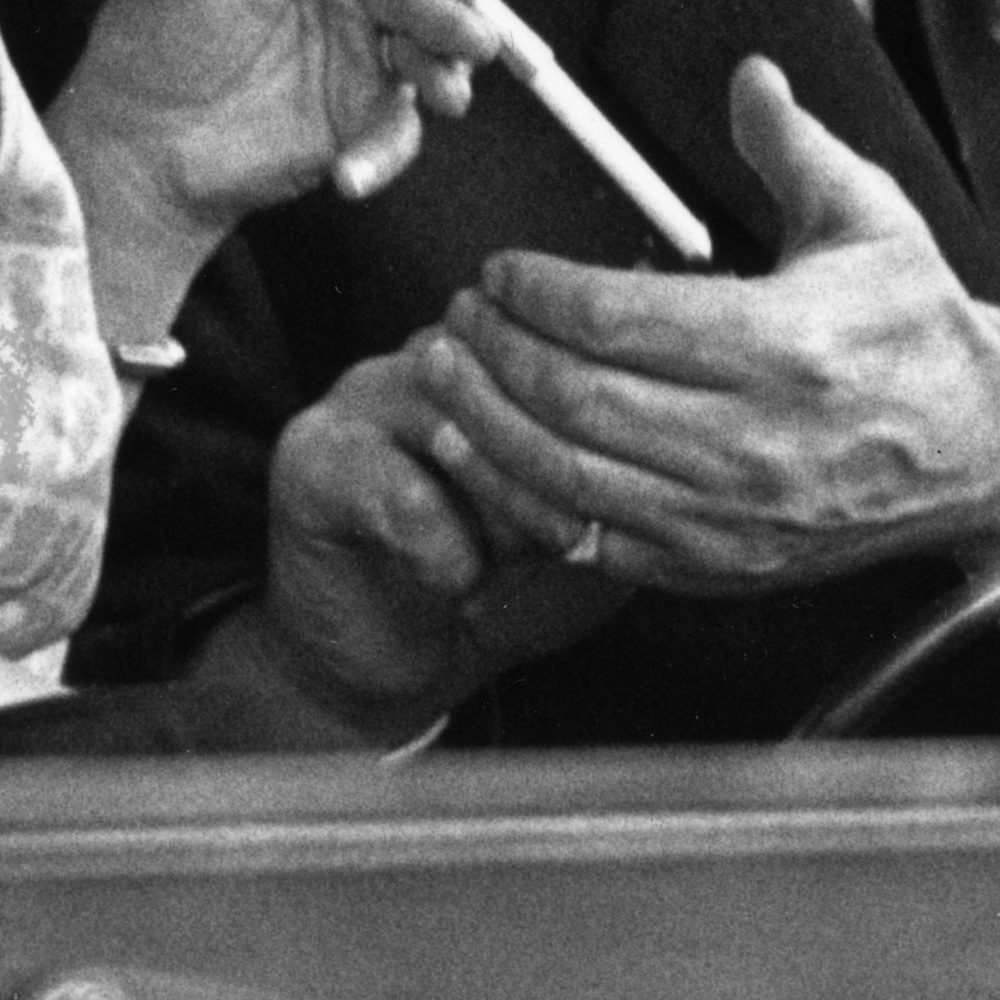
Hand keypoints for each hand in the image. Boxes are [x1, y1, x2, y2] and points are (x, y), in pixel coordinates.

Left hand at [52, 0, 517, 234]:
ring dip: (447, 71)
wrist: (135, 144)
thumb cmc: (154, 37)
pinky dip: (385, 152)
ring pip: (434, 54)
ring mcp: (363, 54)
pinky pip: (396, 132)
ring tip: (442, 92)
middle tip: (470, 36)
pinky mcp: (360, 119)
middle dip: (459, 9)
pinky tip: (350, 172)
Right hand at [255, 337, 627, 731]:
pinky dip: (443, 553)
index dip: (610, 446)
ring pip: (468, 428)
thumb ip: (628, 469)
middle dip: (562, 486)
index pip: (583, 355)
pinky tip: (452, 579)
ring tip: (505, 563)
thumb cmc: (505, 577)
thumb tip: (686, 438)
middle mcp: (441, 347)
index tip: (613, 510)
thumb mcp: (587, 518)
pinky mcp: (314, 452)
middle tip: (556, 545)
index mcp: (513, 348)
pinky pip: (402, 493)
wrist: (396, 652)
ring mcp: (370, 390)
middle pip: (529, 386)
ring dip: (504, 517)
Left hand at [414, 59, 999, 594]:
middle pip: (577, 400)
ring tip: (442, 373)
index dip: (541, 292)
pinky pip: (593, 539)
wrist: (983, 449)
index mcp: (787, 345)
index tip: (500, 269)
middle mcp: (754, 441)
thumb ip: (793, 146)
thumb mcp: (872, 216)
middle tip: (455, 314)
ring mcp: (732, 517)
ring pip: (568, 476)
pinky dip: (522, 498)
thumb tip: (749, 75)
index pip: (621, 320)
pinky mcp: (719, 566)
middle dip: (495, 353)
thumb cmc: (918, 325)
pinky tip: (479, 453)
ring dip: (485, 425)